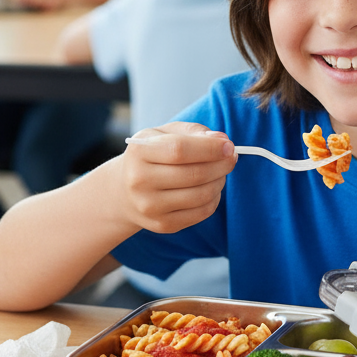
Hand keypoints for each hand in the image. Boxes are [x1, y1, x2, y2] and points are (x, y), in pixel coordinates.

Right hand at [115, 122, 236, 234]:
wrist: (124, 191)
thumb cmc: (152, 155)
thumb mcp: (164, 134)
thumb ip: (193, 132)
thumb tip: (222, 140)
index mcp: (139, 152)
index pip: (180, 150)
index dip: (210, 148)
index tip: (228, 145)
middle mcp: (140, 181)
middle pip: (194, 174)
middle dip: (221, 165)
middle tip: (231, 157)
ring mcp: (150, 206)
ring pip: (202, 195)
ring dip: (220, 181)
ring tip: (220, 172)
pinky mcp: (163, 225)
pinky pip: (202, 212)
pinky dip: (214, 198)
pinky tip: (210, 187)